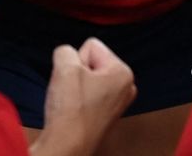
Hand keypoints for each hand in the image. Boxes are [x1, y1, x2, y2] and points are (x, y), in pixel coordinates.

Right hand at [38, 38, 135, 155]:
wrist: (68, 146)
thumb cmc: (71, 111)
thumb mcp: (65, 67)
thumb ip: (65, 51)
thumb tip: (66, 55)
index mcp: (123, 72)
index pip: (91, 46)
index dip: (76, 60)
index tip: (74, 79)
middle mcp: (126, 87)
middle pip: (91, 63)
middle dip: (76, 73)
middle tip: (72, 92)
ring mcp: (116, 103)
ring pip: (87, 80)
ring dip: (75, 87)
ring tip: (71, 104)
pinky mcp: (104, 116)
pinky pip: (86, 97)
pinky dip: (76, 102)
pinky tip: (73, 113)